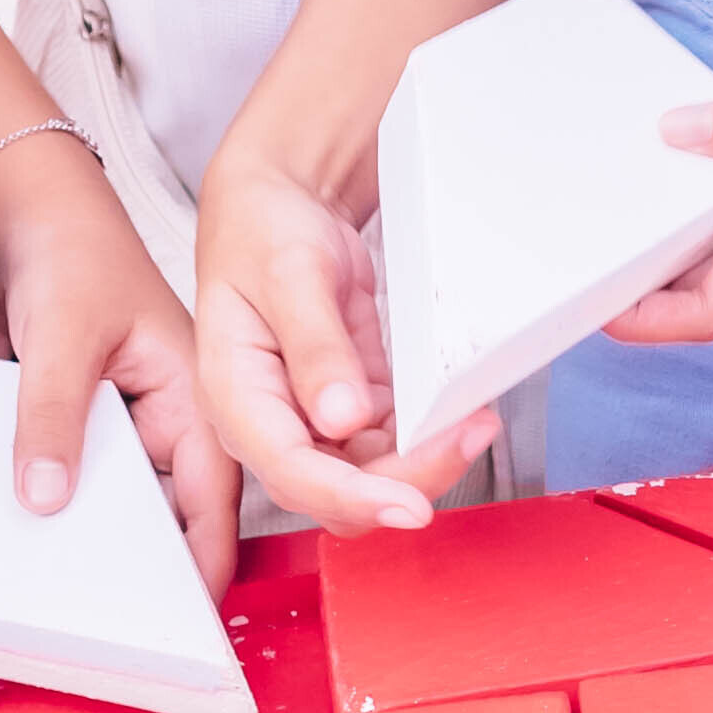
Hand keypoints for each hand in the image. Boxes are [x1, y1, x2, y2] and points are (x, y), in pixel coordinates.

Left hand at [0, 135, 233, 582]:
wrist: (21, 210)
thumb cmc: (71, 253)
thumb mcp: (62, 337)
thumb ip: (52, 416)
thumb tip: (46, 497)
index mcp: (195, 396)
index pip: (214, 501)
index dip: (206, 564)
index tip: (187, 622)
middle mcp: (165, 420)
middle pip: (169, 515)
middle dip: (148, 566)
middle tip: (117, 622)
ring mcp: (121, 427)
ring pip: (119, 506)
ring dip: (94, 541)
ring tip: (65, 592)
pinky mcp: (78, 427)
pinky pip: (72, 482)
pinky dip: (55, 508)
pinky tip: (24, 536)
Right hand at [188, 147, 472, 532]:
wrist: (277, 207)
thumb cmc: (263, 232)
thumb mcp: (290, 276)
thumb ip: (316, 346)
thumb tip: (341, 417)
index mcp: (236, 396)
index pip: (291, 471)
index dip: (352, 497)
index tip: (410, 506)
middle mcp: (270, 421)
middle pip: (337, 489)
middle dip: (406, 481)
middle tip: (468, 439)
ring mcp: (310, 418)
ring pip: (371, 476)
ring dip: (427, 461)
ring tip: (476, 423)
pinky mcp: (349, 407)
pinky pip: (391, 444)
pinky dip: (428, 437)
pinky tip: (460, 414)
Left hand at [613, 43, 712, 344]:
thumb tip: (679, 132)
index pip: (710, 309)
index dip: (644, 319)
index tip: (590, 302)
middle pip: (708, 301)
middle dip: (641, 294)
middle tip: (578, 256)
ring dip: (673, 263)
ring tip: (614, 219)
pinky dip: (710, 231)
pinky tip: (684, 187)